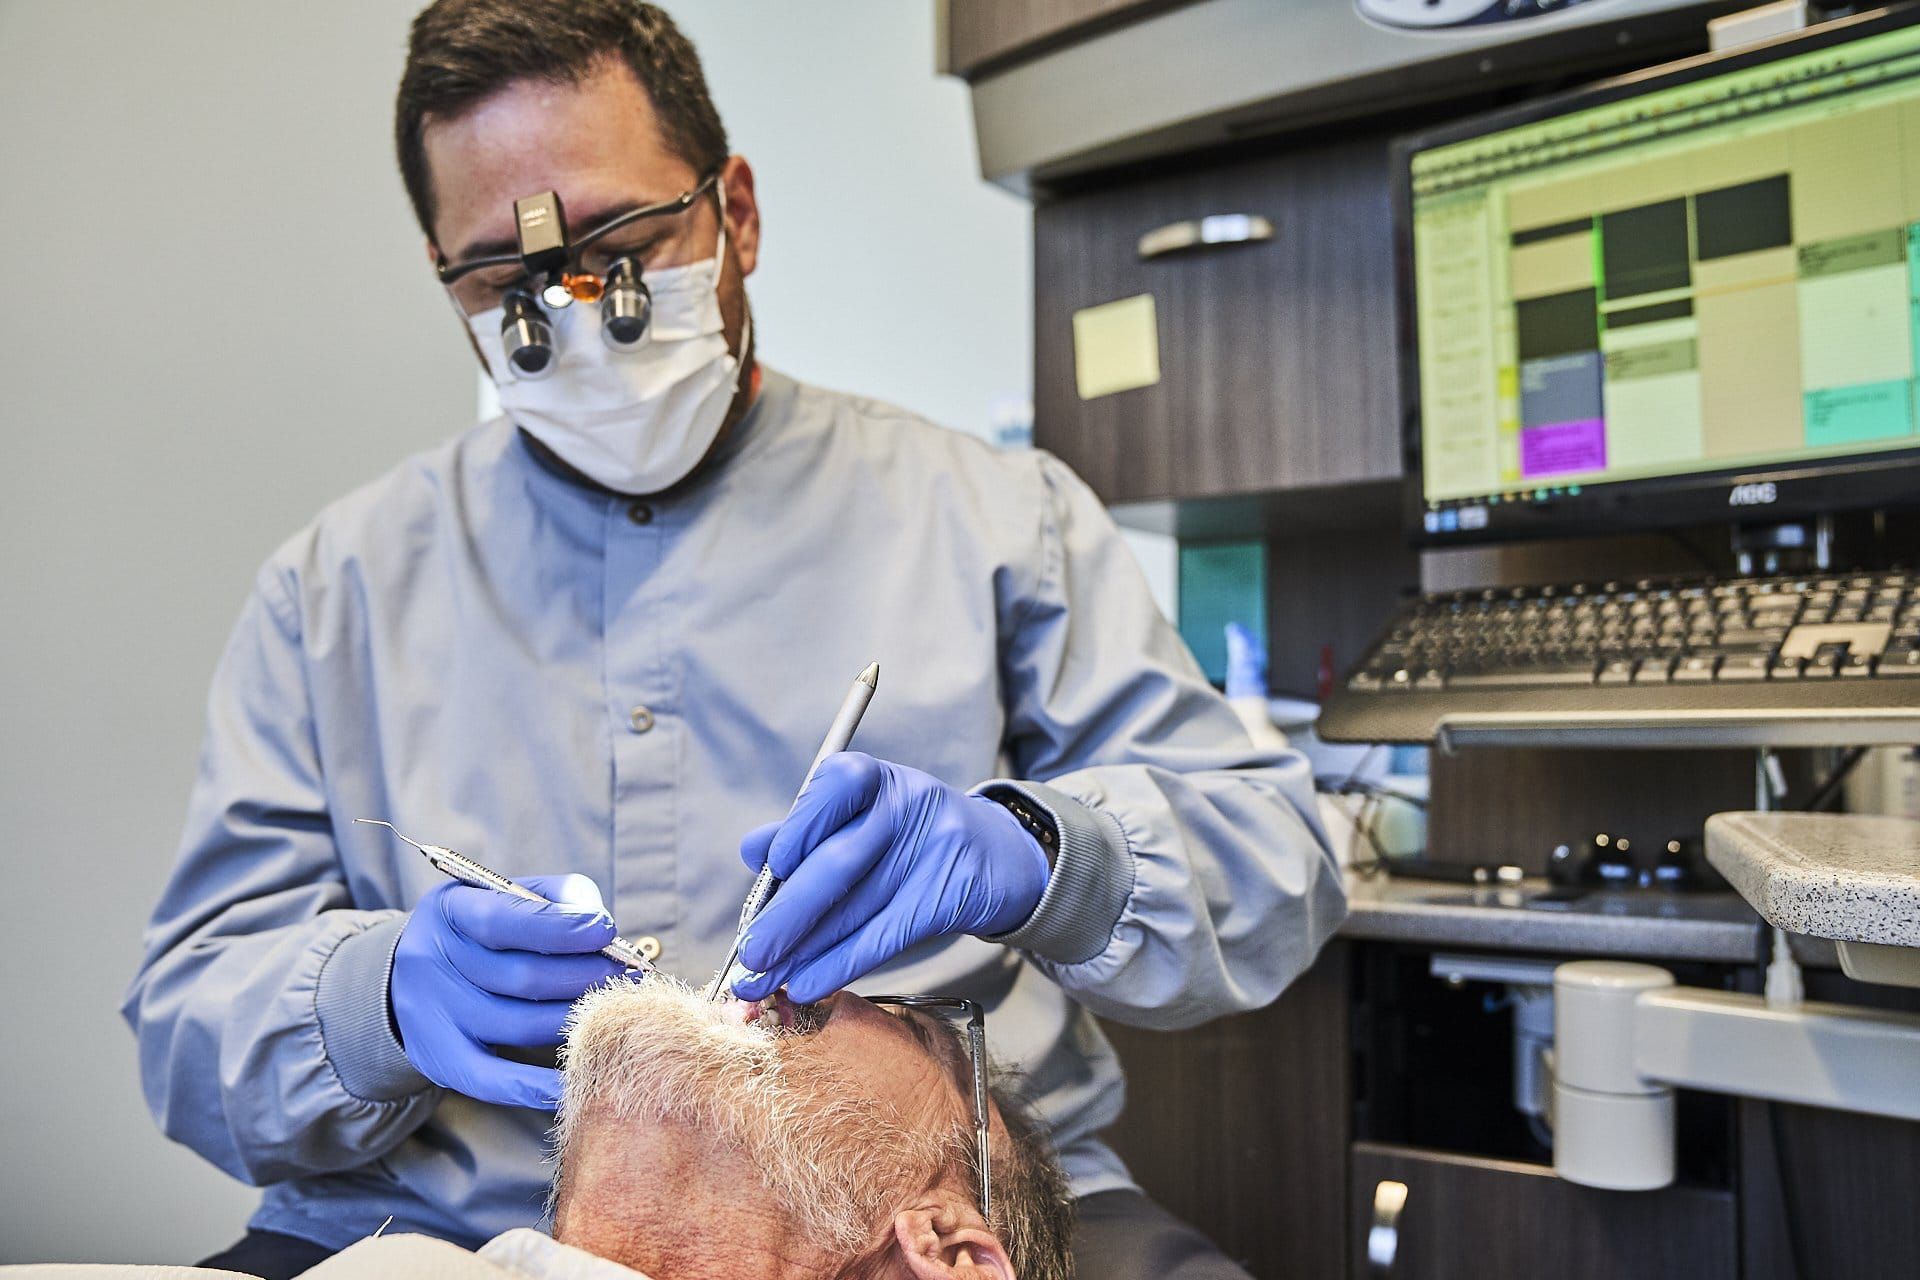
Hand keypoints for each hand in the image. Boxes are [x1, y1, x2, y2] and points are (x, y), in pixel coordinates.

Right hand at [390, 874, 624, 1108]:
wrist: (413, 975)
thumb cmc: (482, 929)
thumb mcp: (508, 895)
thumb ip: (557, 898)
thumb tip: (598, 923)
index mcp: (450, 911)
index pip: (505, 920)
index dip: (562, 928)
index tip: (606, 930)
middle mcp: (432, 963)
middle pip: (521, 978)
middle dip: (584, 977)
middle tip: (626, 975)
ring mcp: (434, 1016)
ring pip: (519, 1026)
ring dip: (575, 1020)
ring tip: (613, 1009)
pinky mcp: (442, 1059)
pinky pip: (492, 1080)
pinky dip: (535, 1086)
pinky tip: (575, 1078)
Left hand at [732, 753, 1050, 1002]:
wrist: (991, 856)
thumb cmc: (905, 835)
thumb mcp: (859, 817)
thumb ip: (805, 831)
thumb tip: (753, 850)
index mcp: (875, 778)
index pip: (834, 789)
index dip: (800, 828)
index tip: (773, 868)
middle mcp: (906, 805)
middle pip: (840, 862)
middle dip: (787, 915)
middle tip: (750, 954)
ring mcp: (935, 849)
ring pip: (857, 908)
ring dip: (803, 951)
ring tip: (762, 981)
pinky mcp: (950, 896)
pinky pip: (885, 936)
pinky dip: (840, 964)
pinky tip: (807, 983)